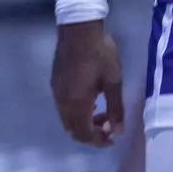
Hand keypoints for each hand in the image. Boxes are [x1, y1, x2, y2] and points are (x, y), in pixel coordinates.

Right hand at [50, 21, 125, 146]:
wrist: (78, 29)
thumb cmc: (100, 54)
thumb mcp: (114, 80)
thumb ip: (115, 107)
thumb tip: (117, 130)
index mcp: (76, 103)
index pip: (82, 134)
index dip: (97, 141)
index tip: (112, 139)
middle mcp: (62, 102)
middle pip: (73, 130)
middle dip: (91, 133)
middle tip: (110, 126)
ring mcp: (56, 93)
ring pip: (68, 119)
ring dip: (84, 122)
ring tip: (103, 112)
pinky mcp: (55, 84)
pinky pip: (64, 108)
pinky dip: (78, 112)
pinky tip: (92, 100)